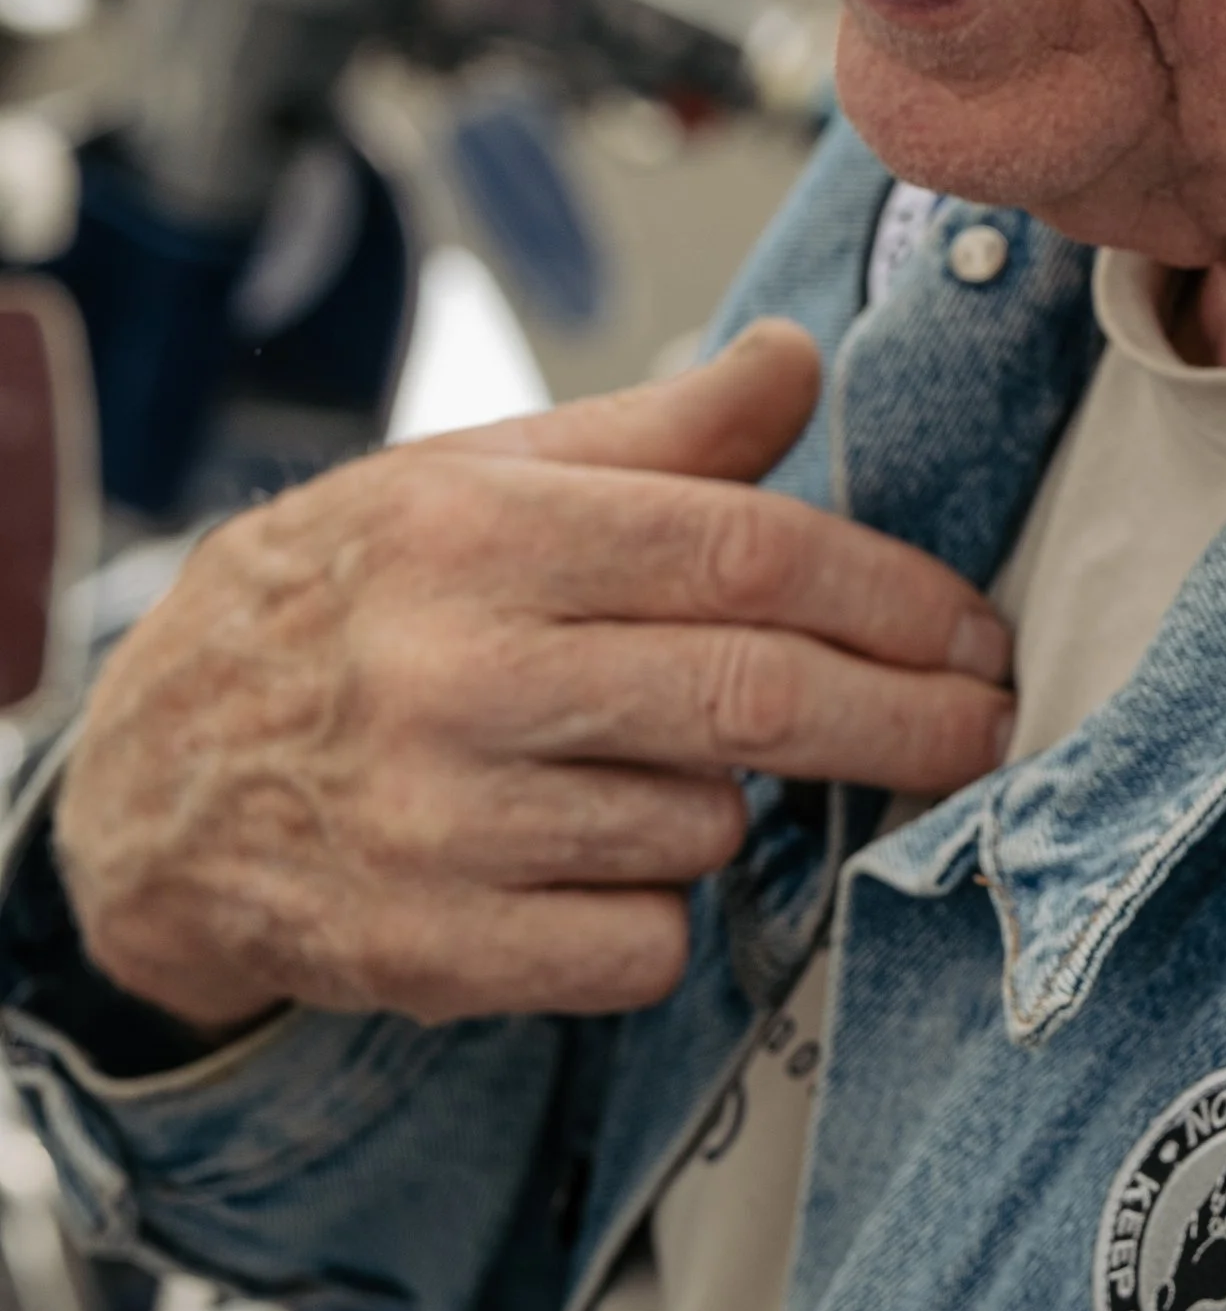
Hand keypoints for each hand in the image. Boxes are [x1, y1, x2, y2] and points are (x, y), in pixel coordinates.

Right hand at [51, 321, 1012, 1038]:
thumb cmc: (358, 602)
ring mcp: (436, 822)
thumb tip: (797, 358)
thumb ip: (660, 434)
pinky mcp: (428, 952)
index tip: (973, 630)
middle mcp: (451, 673)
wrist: (155, 775)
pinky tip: (594, 862)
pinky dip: (658, 914)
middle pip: (754, 699)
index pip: (745, 554)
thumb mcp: (482, 479)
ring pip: (704, 830)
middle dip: (906, 718)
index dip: (891, 595)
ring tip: (664, 771)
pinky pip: (639, 946)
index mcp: (476, 532)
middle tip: (984, 723)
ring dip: (736, 808)